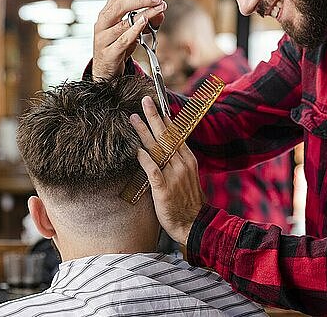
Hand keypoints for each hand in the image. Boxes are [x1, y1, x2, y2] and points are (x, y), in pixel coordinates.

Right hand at [92, 0, 166, 79]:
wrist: (105, 71)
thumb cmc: (118, 47)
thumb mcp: (131, 31)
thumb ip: (145, 20)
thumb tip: (160, 11)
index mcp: (105, 15)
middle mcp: (102, 25)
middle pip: (119, 6)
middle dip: (140, 0)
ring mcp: (103, 39)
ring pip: (124, 23)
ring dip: (144, 14)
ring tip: (158, 9)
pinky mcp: (109, 53)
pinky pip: (123, 40)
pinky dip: (134, 30)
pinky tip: (144, 23)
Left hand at [131, 96, 204, 244]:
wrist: (194, 224)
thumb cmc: (187, 201)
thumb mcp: (186, 177)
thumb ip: (176, 162)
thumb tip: (164, 148)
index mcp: (187, 160)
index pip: (176, 134)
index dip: (166, 119)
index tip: (158, 105)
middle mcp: (181, 164)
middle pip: (166, 136)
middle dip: (155, 117)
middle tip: (145, 101)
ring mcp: (173, 176)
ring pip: (157, 149)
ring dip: (144, 132)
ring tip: (133, 118)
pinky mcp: (163, 189)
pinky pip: (153, 171)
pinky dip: (144, 159)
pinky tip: (136, 150)